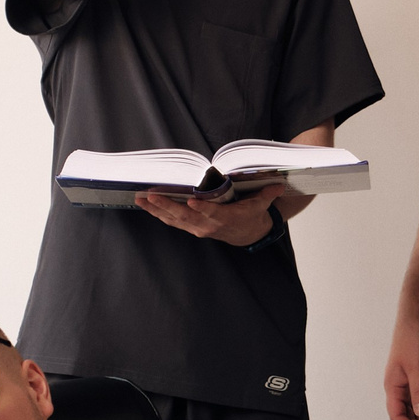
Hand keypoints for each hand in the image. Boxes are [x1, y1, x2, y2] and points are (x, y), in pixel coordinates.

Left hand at [136, 183, 283, 245]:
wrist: (247, 234)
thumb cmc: (251, 215)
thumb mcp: (260, 205)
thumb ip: (266, 195)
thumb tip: (277, 185)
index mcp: (225, 219)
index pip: (212, 213)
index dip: (201, 208)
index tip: (191, 201)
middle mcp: (208, 225)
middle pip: (185, 216)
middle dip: (166, 206)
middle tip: (151, 196)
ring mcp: (197, 228)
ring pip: (174, 220)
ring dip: (156, 210)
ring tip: (140, 199)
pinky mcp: (190, 227)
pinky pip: (171, 221)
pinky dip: (157, 213)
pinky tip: (145, 204)